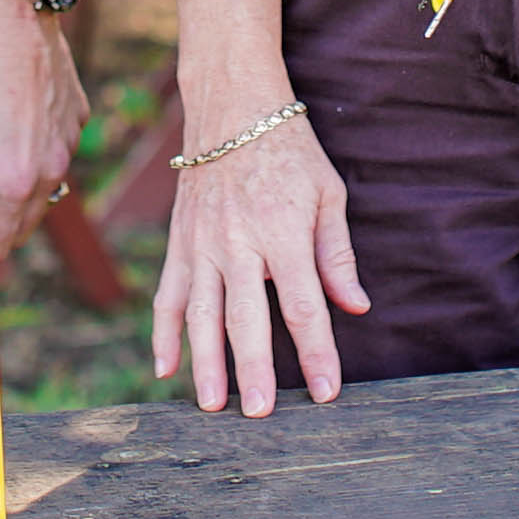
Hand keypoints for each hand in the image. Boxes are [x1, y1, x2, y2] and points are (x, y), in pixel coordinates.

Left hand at [0, 0, 87, 256]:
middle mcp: (50, 167)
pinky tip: (11, 133)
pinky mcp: (76, 113)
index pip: (0, 243)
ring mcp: (68, 139)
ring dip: (17, 195)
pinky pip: (56, 150)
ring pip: (44, 188)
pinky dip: (36, 155)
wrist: (13, 2)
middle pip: (25, 225)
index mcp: (16, 179)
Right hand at [149, 92, 365, 415]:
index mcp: (283, 231)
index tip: (326, 391)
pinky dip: (162, 333)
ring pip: (199, 313)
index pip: (302, 304)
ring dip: (204, 362)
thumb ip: (337, 254)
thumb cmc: (289, 150)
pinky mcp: (179, 242)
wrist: (230, 105)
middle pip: (245, 317)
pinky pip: (168, 294)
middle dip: (253, 369)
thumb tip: (356, 306)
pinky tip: (166, 369)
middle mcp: (238, 242)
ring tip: (211, 405)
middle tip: (261, 414)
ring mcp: (202, 243)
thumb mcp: (328, 193)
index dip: (316, 352)